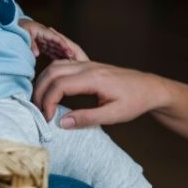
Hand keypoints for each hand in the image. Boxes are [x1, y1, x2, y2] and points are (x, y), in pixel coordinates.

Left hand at [19, 19, 88, 60]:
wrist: (13, 24)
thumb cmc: (19, 27)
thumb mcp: (25, 34)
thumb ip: (32, 44)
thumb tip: (37, 54)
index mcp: (43, 31)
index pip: (56, 38)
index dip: (63, 45)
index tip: (69, 52)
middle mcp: (46, 36)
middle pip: (58, 44)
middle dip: (66, 51)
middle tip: (74, 59)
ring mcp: (44, 40)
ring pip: (55, 48)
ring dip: (62, 54)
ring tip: (69, 62)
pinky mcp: (41, 44)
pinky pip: (50, 50)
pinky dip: (55, 55)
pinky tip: (59, 61)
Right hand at [33, 60, 159, 127]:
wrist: (150, 87)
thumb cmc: (135, 101)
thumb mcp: (114, 115)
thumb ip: (87, 118)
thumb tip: (61, 123)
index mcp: (94, 78)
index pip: (60, 85)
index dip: (48, 102)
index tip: (48, 119)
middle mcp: (88, 67)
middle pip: (52, 72)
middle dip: (40, 91)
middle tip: (37, 111)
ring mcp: (87, 64)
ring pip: (54, 66)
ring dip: (43, 82)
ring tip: (40, 103)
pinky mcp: (88, 65)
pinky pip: (62, 65)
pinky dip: (51, 76)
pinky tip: (49, 89)